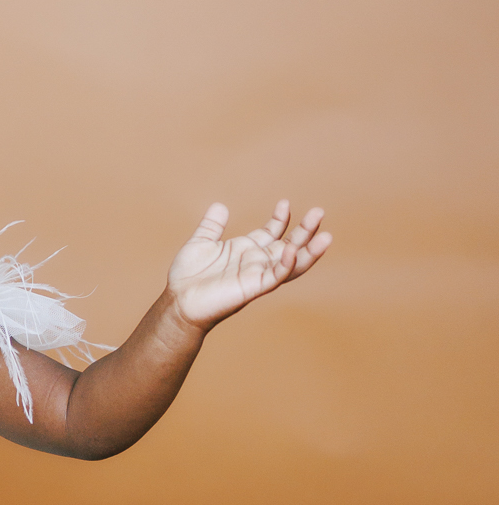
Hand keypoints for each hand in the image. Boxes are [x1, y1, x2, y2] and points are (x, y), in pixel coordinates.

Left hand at [167, 201, 330, 330]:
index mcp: (246, 250)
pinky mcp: (253, 288)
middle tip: (319, 212)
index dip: (281, 219)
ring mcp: (257, 275)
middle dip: (305, 231)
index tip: (285, 203)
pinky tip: (292, 250)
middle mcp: (256, 262)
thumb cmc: (188, 276)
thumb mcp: (200, 243)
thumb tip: (220, 205)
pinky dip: (286, 264)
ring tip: (325, 236)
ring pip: (291, 263)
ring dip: (309, 251)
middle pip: (289, 245)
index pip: (272, 233)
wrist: (178, 301)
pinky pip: (275, 277)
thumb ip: (212, 225)